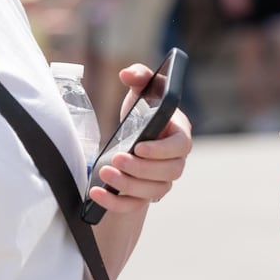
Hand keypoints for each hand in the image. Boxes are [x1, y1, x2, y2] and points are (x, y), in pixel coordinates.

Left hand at [88, 63, 192, 213]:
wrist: (133, 135)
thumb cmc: (143, 109)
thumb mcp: (142, 90)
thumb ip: (139, 76)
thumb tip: (127, 74)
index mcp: (179, 134)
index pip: (181, 147)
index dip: (162, 150)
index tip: (139, 146)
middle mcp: (175, 161)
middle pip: (169, 173)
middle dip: (142, 169)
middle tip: (117, 159)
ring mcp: (161, 181)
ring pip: (153, 192)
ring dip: (128, 185)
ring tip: (104, 173)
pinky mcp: (143, 195)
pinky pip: (134, 206)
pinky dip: (116, 203)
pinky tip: (97, 194)